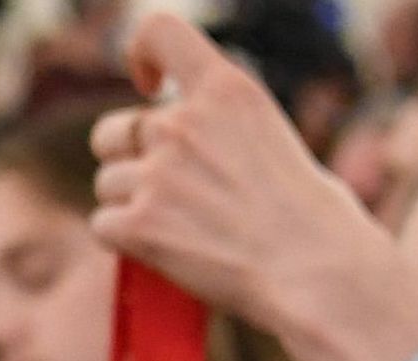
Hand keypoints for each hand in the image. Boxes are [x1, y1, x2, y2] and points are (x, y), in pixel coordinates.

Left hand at [87, 17, 417, 360]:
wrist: (314, 271)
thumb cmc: (313, 218)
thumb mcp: (272, 137)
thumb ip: (221, 128)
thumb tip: (191, 148)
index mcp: (226, 90)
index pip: (160, 32)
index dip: (142, 54)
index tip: (149, 83)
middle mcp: (183, 123)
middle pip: (111, 131)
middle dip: (125, 159)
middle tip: (160, 191)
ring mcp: (158, 173)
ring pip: (107, 185)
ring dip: (129, 207)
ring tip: (180, 229)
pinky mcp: (139, 224)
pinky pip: (102, 226)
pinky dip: (124, 242)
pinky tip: (162, 251)